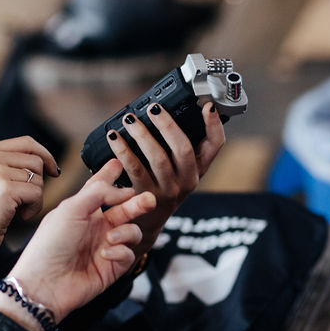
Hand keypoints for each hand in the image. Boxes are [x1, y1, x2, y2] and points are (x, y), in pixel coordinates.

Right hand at [0, 137, 58, 255]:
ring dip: (35, 198)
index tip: (54, 171)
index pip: (27, 143)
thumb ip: (9, 165)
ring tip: (18, 210)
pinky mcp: (5, 190)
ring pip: (38, 179)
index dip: (45, 155)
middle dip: (37, 183)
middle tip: (24, 201)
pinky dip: (35, 208)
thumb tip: (45, 162)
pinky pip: (37, 194)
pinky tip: (21, 216)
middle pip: (36, 161)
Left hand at [7, 159, 154, 319]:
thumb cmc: (50, 244)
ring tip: (111, 237)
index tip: (121, 162)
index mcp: (82, 210)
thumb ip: (99, 192)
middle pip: (125, 209)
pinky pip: (129, 254)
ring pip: (132, 231)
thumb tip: (124, 190)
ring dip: (127, 232)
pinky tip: (106, 255)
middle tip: (149, 199)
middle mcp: (95, 227)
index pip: (101, 189)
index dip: (111, 176)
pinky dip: (121, 252)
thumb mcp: (71, 209)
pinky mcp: (112, 268)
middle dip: (137, 203)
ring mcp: (105, 247)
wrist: (45, 283)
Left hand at [107, 102, 224, 255]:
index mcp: (198, 169)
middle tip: (153, 108)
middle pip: (183, 148)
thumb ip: (177, 146)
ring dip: (142, 135)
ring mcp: (168, 191)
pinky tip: (114, 138)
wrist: (145, 225)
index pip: (215, 145)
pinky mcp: (146, 198)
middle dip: (168, 125)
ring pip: (158, 157)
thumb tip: (165, 112)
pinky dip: (123, 151)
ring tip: (129, 119)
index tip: (207, 106)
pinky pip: (135, 169)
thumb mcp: (177, 170)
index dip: (214, 125)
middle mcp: (187, 181)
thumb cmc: (160, 188)